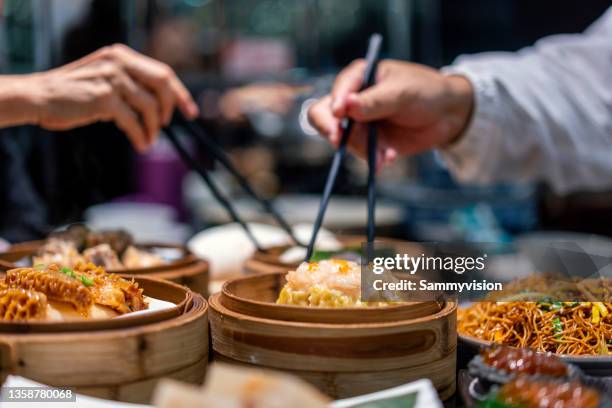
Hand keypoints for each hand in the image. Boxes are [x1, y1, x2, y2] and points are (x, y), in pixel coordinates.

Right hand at [27, 44, 197, 151]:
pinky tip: (141, 145)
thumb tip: (159, 105)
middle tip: (166, 125)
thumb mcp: (105, 79)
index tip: (190, 112)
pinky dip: (141, 137)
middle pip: (163, 84)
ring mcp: (112, 79)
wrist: (40, 97)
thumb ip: (129, 84)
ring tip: (149, 141)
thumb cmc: (74, 94)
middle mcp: (119, 62)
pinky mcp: (105, 99)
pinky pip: (134, 122)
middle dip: (171, 107)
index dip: (180, 94)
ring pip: (150, 107)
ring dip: (153, 129)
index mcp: (122, 55)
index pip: (163, 73)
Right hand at [308, 59, 473, 165]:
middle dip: (332, 130)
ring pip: (344, 141)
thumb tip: (345, 105)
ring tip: (384, 155)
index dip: (334, 105)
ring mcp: (360, 124)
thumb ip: (374, 101)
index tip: (339, 116)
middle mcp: (353, 101)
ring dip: (361, 149)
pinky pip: (361, 154)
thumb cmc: (426, 91)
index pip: (336, 91)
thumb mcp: (402, 92)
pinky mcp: (370, 143)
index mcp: (359, 78)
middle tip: (338, 141)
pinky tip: (390, 156)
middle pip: (325, 116)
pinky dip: (374, 158)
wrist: (448, 114)